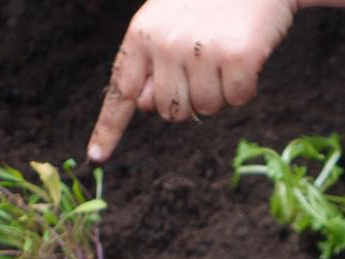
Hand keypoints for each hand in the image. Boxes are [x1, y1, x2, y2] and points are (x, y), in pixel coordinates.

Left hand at [88, 0, 297, 161]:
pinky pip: (238, 100)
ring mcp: (201, 50)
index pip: (123, 90)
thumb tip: (148, 106)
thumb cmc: (212, 2)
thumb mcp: (170, 24)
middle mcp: (166, 43)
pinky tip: (248, 56)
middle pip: (170, 112)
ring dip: (221, 93)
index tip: (97, 156)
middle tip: (205, 68)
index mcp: (143, 34)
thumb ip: (153, 64)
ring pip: (206, 109)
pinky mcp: (237, 56)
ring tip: (227, 56)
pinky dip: (246, 87)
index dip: (109, 127)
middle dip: (190, 102)